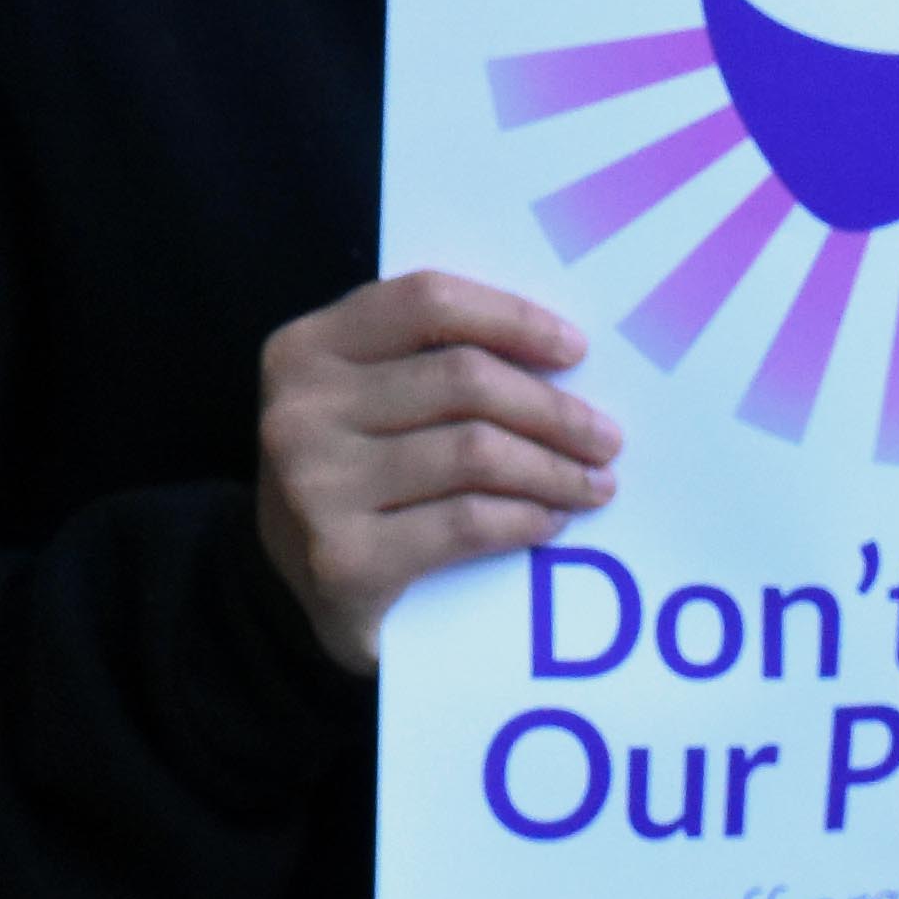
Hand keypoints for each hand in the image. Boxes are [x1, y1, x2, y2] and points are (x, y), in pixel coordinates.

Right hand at [253, 272, 621, 671]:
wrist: (292, 594)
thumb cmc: (352, 478)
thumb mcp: (363, 402)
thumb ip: (427, 364)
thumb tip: (558, 357)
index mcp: (306, 349)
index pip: (428, 303)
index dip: (512, 318)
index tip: (575, 350)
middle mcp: (300, 409)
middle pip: (463, 379)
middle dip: (553, 409)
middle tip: (605, 437)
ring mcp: (316, 486)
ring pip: (474, 452)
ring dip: (553, 469)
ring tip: (593, 484)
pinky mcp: (344, 559)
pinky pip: (466, 523)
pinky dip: (523, 519)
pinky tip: (549, 521)